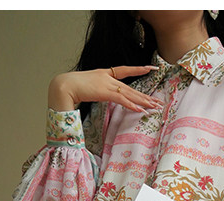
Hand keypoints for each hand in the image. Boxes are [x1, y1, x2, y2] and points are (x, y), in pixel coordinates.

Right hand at [48, 66, 163, 112]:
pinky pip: (122, 100)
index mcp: (105, 74)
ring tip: (154, 106)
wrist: (65, 85)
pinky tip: (141, 109)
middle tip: (158, 102)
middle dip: (145, 96)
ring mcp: (107, 84)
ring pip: (129, 94)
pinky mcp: (105, 92)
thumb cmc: (73, 87)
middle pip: (131, 88)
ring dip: (142, 101)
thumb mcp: (89, 86)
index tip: (150, 68)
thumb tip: (102, 95)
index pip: (125, 70)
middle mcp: (109, 78)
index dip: (138, 69)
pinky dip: (132, 105)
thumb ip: (99, 90)